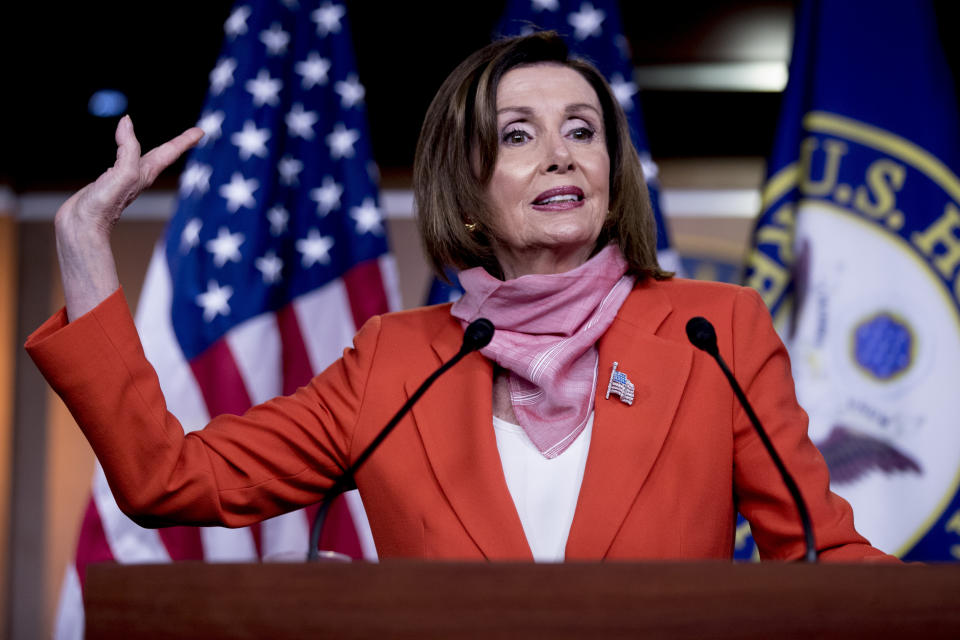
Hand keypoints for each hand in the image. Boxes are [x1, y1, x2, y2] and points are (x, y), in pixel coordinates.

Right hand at [55, 116, 203, 320]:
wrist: (83, 227)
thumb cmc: (106, 204)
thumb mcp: (124, 172)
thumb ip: (128, 147)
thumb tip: (126, 122)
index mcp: (145, 173)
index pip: (169, 152)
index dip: (185, 140)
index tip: (201, 131)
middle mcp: (138, 176)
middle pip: (162, 155)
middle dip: (177, 144)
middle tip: (193, 135)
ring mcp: (123, 181)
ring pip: (142, 159)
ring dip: (155, 151)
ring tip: (163, 146)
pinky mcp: (107, 184)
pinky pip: (121, 162)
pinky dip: (124, 152)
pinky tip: (121, 155)